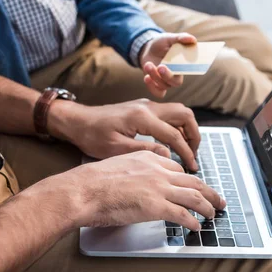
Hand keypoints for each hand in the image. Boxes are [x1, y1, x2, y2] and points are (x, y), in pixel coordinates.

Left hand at [47, 98, 200, 171]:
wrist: (78, 121)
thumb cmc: (92, 136)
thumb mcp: (116, 149)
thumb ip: (145, 151)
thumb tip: (168, 156)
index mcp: (142, 117)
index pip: (174, 135)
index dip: (186, 152)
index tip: (192, 166)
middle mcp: (148, 107)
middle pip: (184, 115)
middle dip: (194, 135)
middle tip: (194, 155)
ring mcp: (146, 105)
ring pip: (179, 112)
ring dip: (187, 129)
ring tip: (187, 150)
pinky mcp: (143, 108)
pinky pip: (168, 114)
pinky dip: (177, 127)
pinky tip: (173, 144)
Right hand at [66, 151, 225, 229]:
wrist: (83, 190)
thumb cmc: (91, 182)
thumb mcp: (117, 165)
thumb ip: (133, 171)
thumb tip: (137, 184)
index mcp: (148, 158)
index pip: (177, 169)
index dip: (189, 180)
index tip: (194, 187)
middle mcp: (158, 171)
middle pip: (193, 181)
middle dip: (209, 192)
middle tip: (218, 200)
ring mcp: (159, 188)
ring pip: (194, 197)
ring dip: (207, 207)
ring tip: (213, 214)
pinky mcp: (156, 206)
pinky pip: (182, 215)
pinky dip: (193, 222)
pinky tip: (196, 227)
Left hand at [139, 32, 196, 97]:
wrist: (148, 49)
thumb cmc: (161, 43)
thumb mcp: (170, 38)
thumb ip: (181, 38)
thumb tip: (193, 39)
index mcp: (183, 65)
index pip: (189, 71)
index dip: (187, 70)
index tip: (179, 64)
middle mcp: (176, 75)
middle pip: (176, 83)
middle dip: (167, 76)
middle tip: (160, 66)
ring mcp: (166, 81)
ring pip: (164, 86)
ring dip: (155, 76)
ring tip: (148, 64)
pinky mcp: (157, 84)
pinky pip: (157, 93)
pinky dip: (151, 87)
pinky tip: (146, 77)